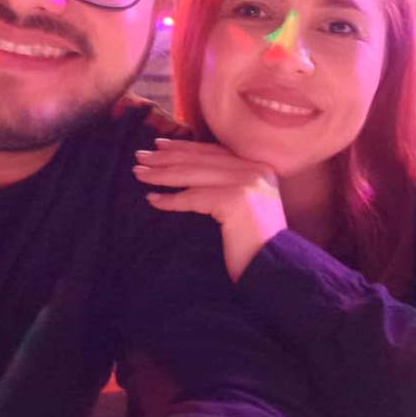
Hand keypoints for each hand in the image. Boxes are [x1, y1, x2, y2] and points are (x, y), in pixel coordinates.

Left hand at [133, 139, 286, 281]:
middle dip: (166, 157)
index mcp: (259, 166)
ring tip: (138, 173)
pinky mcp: (236, 200)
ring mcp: (247, 183)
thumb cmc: (256, 245)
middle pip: (200, 159)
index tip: (160, 145)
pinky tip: (153, 200)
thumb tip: (185, 169)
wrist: (276, 271)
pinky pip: (193, 198)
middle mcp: (255, 169)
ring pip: (193, 175)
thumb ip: (227, 184)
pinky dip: (171, 200)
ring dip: (162, 174)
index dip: (184, 147)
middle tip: (140, 156)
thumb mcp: (244, 205)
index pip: (214, 151)